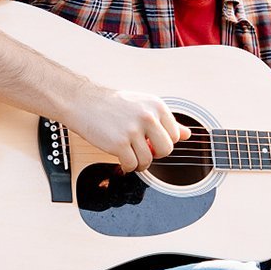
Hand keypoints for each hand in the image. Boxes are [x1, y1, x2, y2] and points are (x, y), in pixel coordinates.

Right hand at [65, 85, 190, 172]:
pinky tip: (121, 159)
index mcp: (156, 105)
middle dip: (155, 154)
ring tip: (130, 155)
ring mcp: (133, 130)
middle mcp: (147, 116)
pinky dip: (127, 167)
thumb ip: (165, 120)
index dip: (163, 142)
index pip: (175, 135)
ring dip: (139, 163)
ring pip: (148, 160)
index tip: (152, 141)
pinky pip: (132, 165)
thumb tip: (187, 134)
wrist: (83, 102)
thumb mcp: (142, 105)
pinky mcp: (119, 143)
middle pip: (166, 150)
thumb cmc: (111, 104)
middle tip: (143, 150)